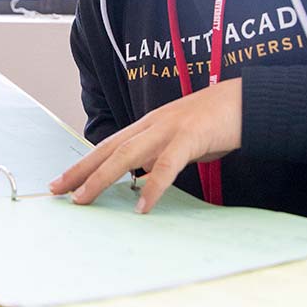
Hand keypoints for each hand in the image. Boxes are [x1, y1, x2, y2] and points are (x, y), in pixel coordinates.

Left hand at [50, 78, 244, 212]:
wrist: (249, 100)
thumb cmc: (217, 123)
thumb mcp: (182, 143)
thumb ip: (161, 157)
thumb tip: (144, 178)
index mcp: (149, 124)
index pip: (109, 145)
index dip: (84, 163)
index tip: (62, 182)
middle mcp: (153, 123)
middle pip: (109, 149)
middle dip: (81, 170)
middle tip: (57, 190)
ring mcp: (170, 128)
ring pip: (128, 155)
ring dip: (102, 177)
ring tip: (84, 198)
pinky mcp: (191, 136)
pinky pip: (167, 164)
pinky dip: (153, 186)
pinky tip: (141, 206)